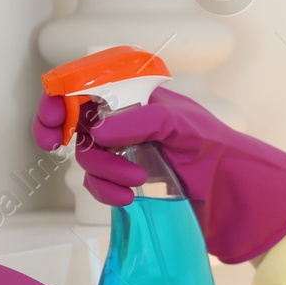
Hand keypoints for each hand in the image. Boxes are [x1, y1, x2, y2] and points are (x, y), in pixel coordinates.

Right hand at [33, 87, 285, 264]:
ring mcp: (123, 154)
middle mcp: (125, 123)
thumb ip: (141, 121)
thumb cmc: (216, 149)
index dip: (61, 97)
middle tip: (54, 142)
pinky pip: (97, 186)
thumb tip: (97, 129)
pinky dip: (107, 192)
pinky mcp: (125, 185)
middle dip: (62, 131)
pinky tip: (129, 197)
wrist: (234, 194)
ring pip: (86, 158)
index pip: (87, 87)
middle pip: (75, 121)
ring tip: (136, 180)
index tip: (52, 115)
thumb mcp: (181, 124)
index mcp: (136, 99)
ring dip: (103, 170)